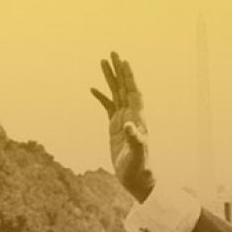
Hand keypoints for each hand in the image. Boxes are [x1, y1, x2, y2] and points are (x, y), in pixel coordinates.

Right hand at [91, 52, 153, 201]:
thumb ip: (134, 140)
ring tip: (102, 62)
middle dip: (119, 70)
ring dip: (110, 78)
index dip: (129, 77)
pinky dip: (101, 97)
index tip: (124, 61)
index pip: (133, 92)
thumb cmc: (139, 168)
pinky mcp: (115, 127)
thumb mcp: (136, 154)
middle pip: (124, 87)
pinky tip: (93, 89)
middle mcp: (132, 115)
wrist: (137, 179)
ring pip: (116, 94)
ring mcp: (123, 120)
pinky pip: (108, 107)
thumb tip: (128, 126)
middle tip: (112, 53)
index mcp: (138, 118)